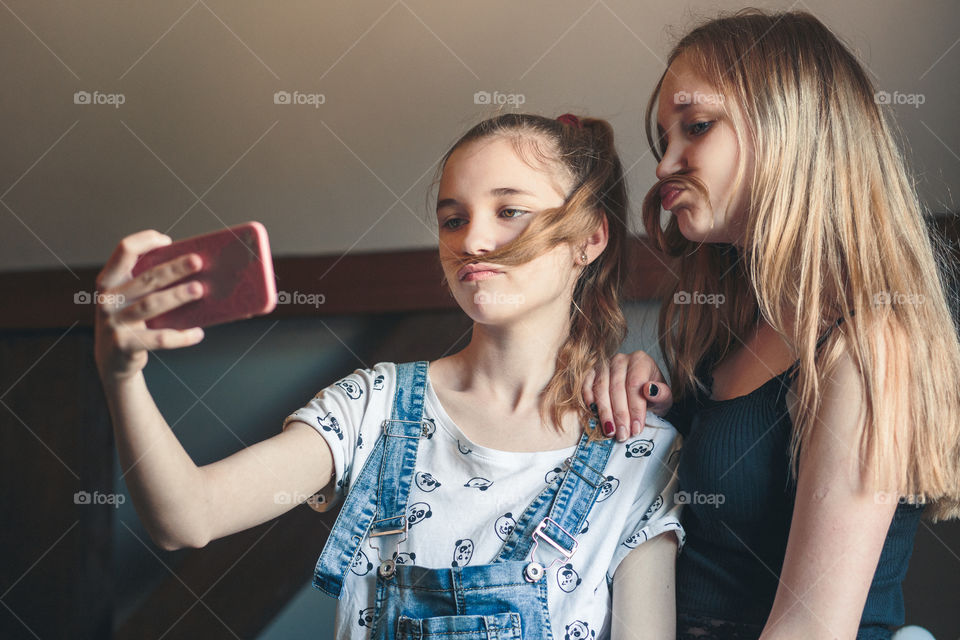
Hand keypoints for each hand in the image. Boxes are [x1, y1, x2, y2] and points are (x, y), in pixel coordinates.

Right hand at [94, 229, 205, 383]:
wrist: (111, 361)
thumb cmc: (129, 320)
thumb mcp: (129, 298)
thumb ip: (146, 282)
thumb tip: (189, 266)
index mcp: (109, 281)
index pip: (124, 251)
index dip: (145, 241)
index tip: (168, 241)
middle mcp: (108, 299)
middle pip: (146, 278)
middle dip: (173, 269)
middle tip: (197, 261)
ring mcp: (114, 323)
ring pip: (150, 305)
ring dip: (176, 296)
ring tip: (199, 290)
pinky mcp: (125, 345)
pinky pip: (158, 339)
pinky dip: (181, 337)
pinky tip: (198, 333)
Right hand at [582, 351, 672, 441]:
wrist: (640, 394)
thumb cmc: (652, 396)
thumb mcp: (663, 399)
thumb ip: (661, 395)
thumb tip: (650, 389)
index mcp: (640, 360)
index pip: (635, 384)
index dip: (635, 408)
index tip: (636, 429)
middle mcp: (620, 359)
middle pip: (617, 387)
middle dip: (620, 415)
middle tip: (622, 434)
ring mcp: (604, 365)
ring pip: (601, 388)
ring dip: (605, 412)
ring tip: (610, 431)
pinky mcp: (591, 373)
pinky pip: (586, 386)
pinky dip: (589, 400)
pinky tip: (595, 414)